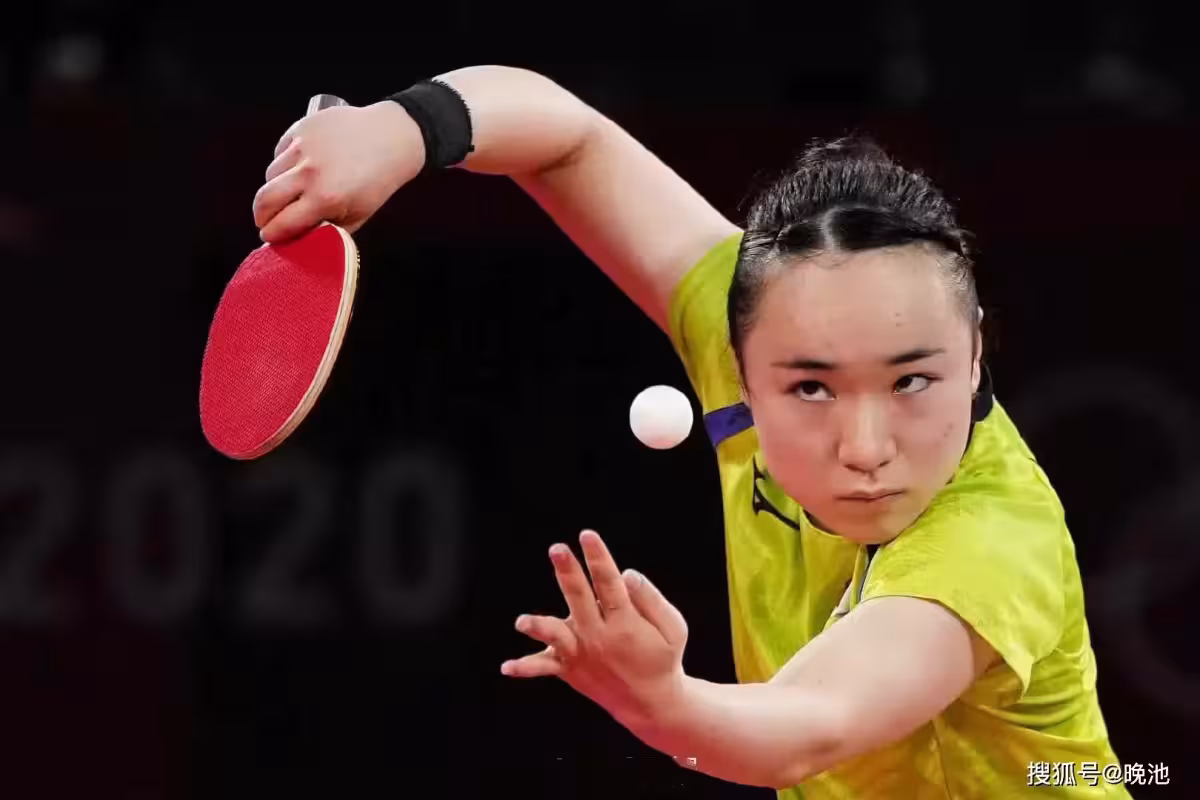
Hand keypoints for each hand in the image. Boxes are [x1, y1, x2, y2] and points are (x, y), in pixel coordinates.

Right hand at [252, 101, 424, 242]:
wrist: (392, 138)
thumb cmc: (378, 180)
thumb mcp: (358, 215)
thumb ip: (329, 231)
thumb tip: (301, 240)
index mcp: (325, 198)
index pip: (281, 224)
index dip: (272, 235)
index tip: (270, 237)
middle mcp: (309, 172)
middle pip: (264, 200)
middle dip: (262, 216)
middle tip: (267, 221)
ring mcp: (303, 148)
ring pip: (270, 175)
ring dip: (274, 188)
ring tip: (290, 192)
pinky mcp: (301, 128)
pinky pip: (279, 153)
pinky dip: (283, 164)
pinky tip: (298, 169)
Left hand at [502, 530, 688, 727]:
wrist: (650, 703)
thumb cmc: (662, 657)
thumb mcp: (674, 628)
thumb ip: (652, 600)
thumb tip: (626, 573)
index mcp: (626, 623)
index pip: (610, 583)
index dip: (598, 558)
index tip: (587, 535)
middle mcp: (600, 636)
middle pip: (580, 599)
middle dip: (568, 573)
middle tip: (557, 550)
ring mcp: (581, 653)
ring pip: (557, 637)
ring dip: (539, 627)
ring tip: (522, 622)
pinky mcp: (569, 668)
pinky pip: (545, 668)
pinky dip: (526, 667)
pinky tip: (507, 667)